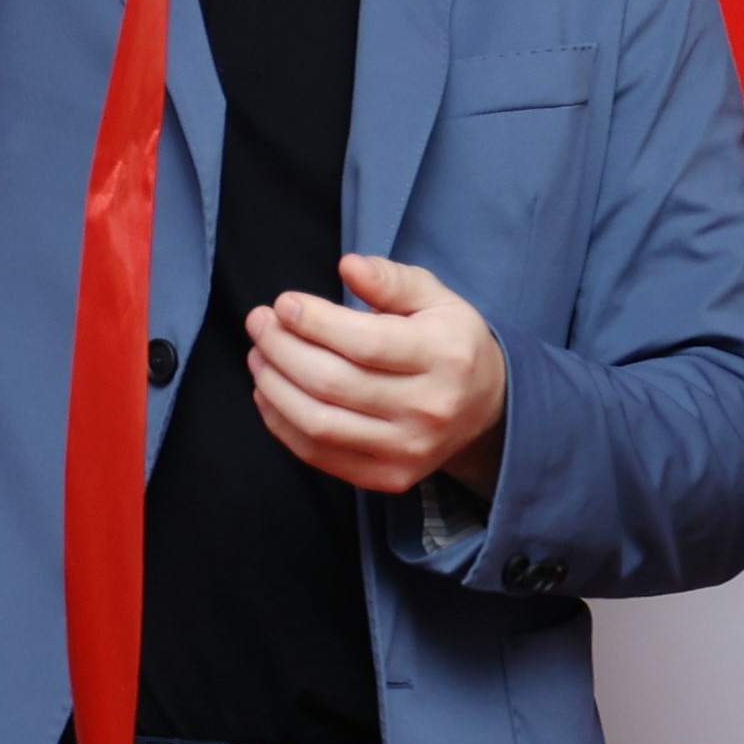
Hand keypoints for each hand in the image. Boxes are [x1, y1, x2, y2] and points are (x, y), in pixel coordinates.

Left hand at [252, 254, 510, 497]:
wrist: (486, 409)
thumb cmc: (448, 343)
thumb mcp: (435, 298)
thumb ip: (392, 280)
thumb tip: (349, 266)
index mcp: (446, 356)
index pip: (367, 343)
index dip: (314, 322)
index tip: (283, 303)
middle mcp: (430, 409)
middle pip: (334, 383)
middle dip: (282, 349)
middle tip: (259, 323)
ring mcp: (409, 450)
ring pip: (319, 423)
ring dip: (273, 386)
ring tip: (258, 354)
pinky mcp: (388, 478)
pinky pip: (318, 454)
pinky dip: (281, 423)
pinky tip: (268, 392)